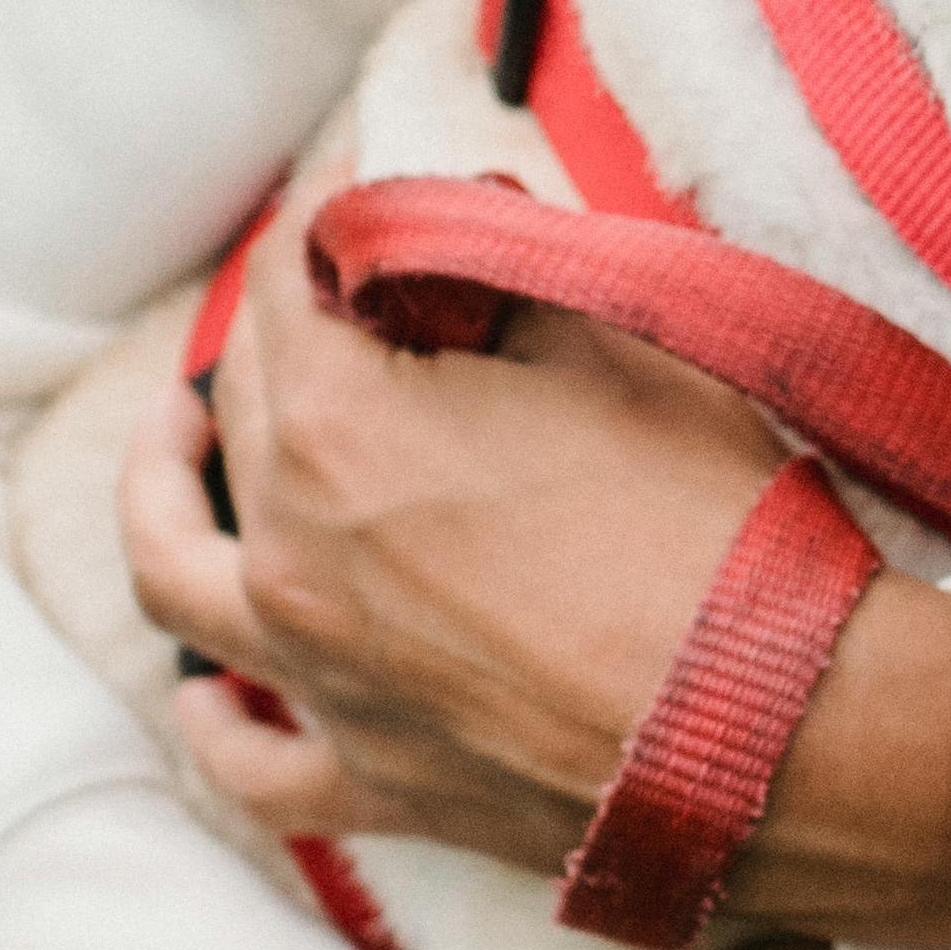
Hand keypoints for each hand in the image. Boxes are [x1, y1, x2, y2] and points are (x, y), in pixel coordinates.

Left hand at [116, 220, 950, 949]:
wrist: (787, 729)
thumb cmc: (716, 525)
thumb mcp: (620, 343)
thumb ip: (505, 268)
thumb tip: (455, 225)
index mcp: (340, 431)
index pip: (291, 279)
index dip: (330, 205)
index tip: (361, 169)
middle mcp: (292, 555)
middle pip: (242, 402)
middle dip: (287, 321)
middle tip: (346, 282)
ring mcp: (320, 678)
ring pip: (178, 571)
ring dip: (164, 489)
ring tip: (176, 440)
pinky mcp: (374, 780)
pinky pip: (250, 758)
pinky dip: (215, 715)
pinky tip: (211, 687)